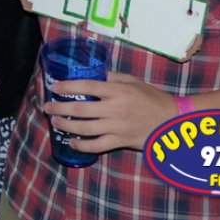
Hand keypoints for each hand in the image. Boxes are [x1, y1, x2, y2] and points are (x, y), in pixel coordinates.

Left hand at [43, 71, 176, 152]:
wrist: (172, 120)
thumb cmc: (151, 97)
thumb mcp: (132, 81)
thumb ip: (112, 77)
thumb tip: (93, 73)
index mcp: (117, 90)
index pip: (87, 86)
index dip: (68, 87)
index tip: (55, 87)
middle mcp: (115, 108)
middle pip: (80, 109)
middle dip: (60, 108)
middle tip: (47, 107)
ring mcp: (117, 127)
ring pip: (85, 128)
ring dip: (66, 126)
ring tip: (55, 122)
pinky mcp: (121, 141)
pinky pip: (97, 146)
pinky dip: (82, 145)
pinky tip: (72, 142)